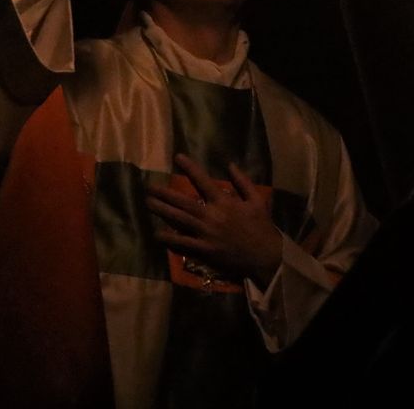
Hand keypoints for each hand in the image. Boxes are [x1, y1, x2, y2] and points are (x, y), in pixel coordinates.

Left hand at [147, 156, 282, 287]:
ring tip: (148, 203)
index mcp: (225, 202)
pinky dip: (169, 238)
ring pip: (179, 220)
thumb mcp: (258, 200)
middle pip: (183, 202)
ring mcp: (206, 234)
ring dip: (162, 211)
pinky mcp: (204, 250)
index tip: (177, 157)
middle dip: (165, 193)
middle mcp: (212, 215)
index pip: (203, 181)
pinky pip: (183, 243)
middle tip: (149, 187)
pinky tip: (157, 233)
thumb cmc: (262, 227)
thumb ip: (243, 181)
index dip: (190, 168)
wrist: (265, 256)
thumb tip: (230, 164)